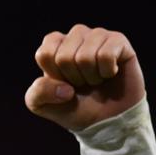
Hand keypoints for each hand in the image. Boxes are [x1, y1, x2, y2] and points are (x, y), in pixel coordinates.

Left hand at [24, 24, 145, 132]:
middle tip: (83, 83)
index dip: (55, 76)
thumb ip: (37, 93)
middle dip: (73, 79)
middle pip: (64, 57)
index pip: (45, 54)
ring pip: (85, 56)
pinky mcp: (118, 40)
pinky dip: (107, 72)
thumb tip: (64, 88)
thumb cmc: (74, 108)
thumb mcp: (42, 105)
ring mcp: (98, 36)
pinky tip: (110, 73)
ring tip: (96, 79)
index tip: (63, 83)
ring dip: (91, 77)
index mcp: (54, 45)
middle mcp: (76, 35)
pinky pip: (106, 54)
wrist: (107, 119)